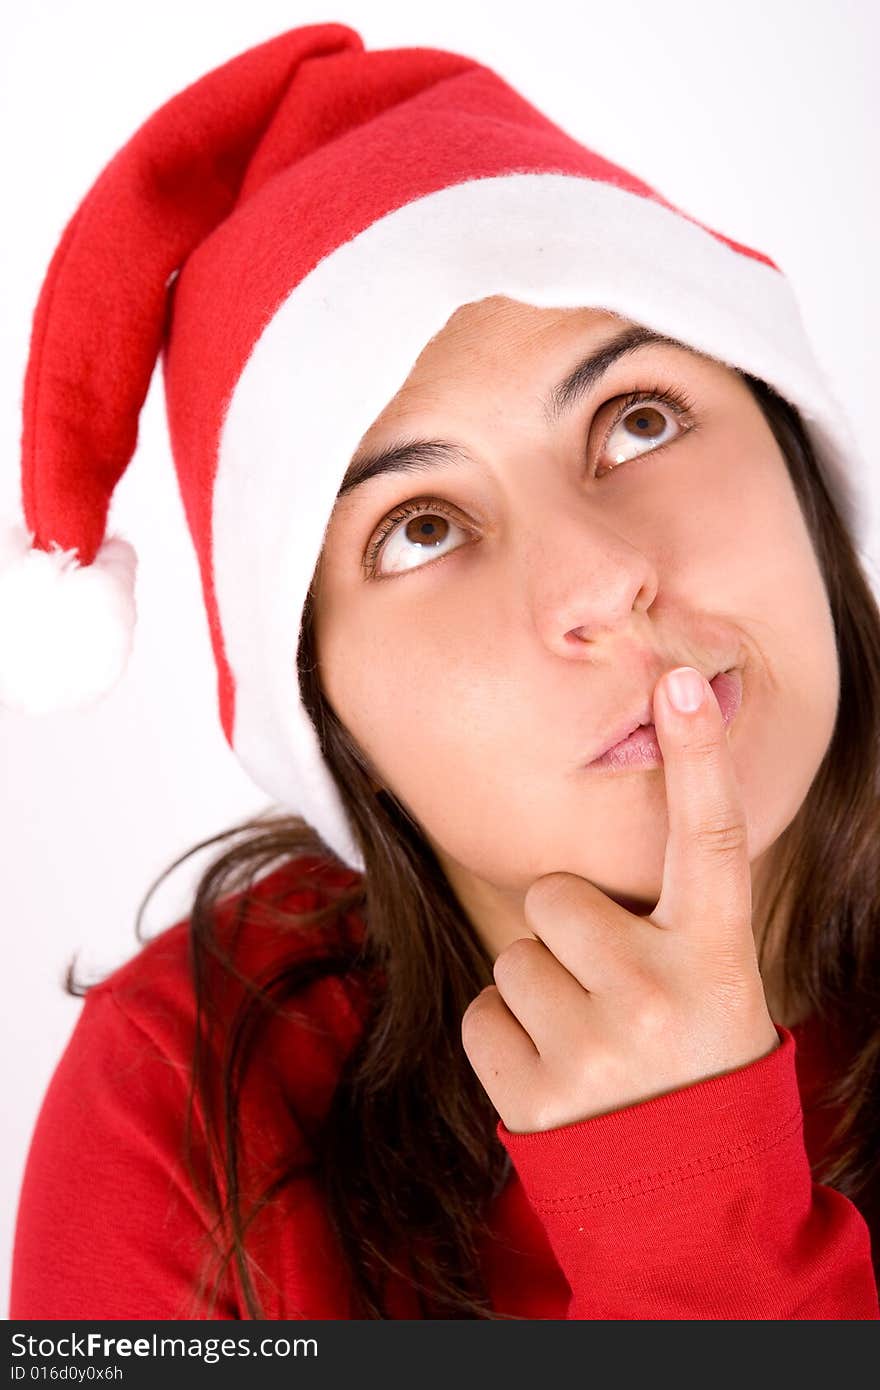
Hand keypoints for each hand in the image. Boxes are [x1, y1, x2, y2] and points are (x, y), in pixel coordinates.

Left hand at [460, 666, 779, 1133]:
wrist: (692, 1210)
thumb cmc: (695, 1075)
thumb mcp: (716, 993)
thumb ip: (668, 925)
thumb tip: (586, 863)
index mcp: (718, 959)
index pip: (711, 839)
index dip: (697, 754)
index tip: (676, 678)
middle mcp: (661, 994)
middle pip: (554, 897)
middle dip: (568, 937)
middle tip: (614, 997)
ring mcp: (597, 1048)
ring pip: (511, 957)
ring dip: (537, 993)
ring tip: (592, 1045)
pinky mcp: (537, 1097)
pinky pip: (482, 1016)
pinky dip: (507, 1041)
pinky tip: (558, 1077)